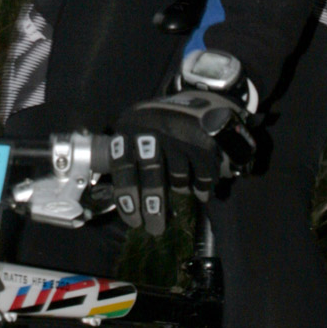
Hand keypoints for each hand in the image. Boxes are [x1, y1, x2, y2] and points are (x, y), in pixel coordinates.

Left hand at [110, 86, 255, 234]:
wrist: (194, 99)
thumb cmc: (155, 128)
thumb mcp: (134, 135)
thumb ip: (129, 164)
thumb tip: (131, 208)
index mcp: (129, 130)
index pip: (123, 169)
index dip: (128, 199)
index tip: (134, 222)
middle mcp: (152, 130)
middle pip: (152, 177)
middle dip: (154, 208)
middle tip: (155, 228)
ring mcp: (178, 133)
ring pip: (178, 178)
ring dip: (179, 190)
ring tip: (180, 192)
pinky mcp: (202, 138)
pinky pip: (202, 174)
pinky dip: (201, 188)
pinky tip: (200, 194)